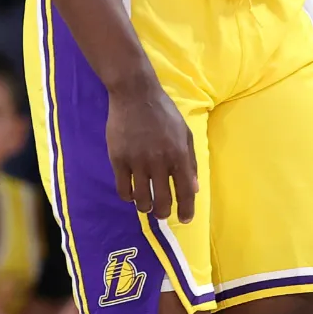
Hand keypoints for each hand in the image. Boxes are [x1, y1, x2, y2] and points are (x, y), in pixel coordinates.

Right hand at [106, 77, 197, 221]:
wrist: (134, 93)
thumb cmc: (163, 112)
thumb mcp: (184, 133)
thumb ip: (190, 161)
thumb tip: (194, 188)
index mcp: (178, 155)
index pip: (186, 192)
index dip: (186, 210)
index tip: (184, 219)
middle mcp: (159, 162)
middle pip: (162, 200)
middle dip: (163, 213)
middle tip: (161, 213)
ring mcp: (137, 161)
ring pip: (141, 198)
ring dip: (145, 207)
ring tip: (146, 206)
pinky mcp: (118, 158)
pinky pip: (122, 188)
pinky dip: (127, 196)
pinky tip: (130, 194)